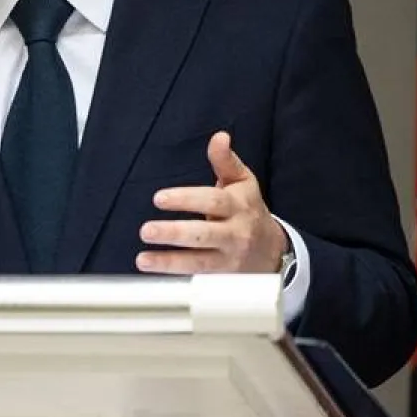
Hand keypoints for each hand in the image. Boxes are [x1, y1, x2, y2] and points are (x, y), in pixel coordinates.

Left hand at [135, 131, 287, 274]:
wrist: (273, 250)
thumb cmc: (249, 210)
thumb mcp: (243, 183)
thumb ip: (226, 161)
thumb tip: (219, 137)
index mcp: (239, 206)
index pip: (212, 201)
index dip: (186, 199)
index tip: (158, 198)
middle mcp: (235, 233)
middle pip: (204, 234)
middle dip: (174, 233)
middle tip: (146, 230)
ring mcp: (230, 259)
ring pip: (200, 262)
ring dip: (169, 262)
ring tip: (143, 259)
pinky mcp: (224, 279)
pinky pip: (199, 279)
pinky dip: (176, 278)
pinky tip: (155, 273)